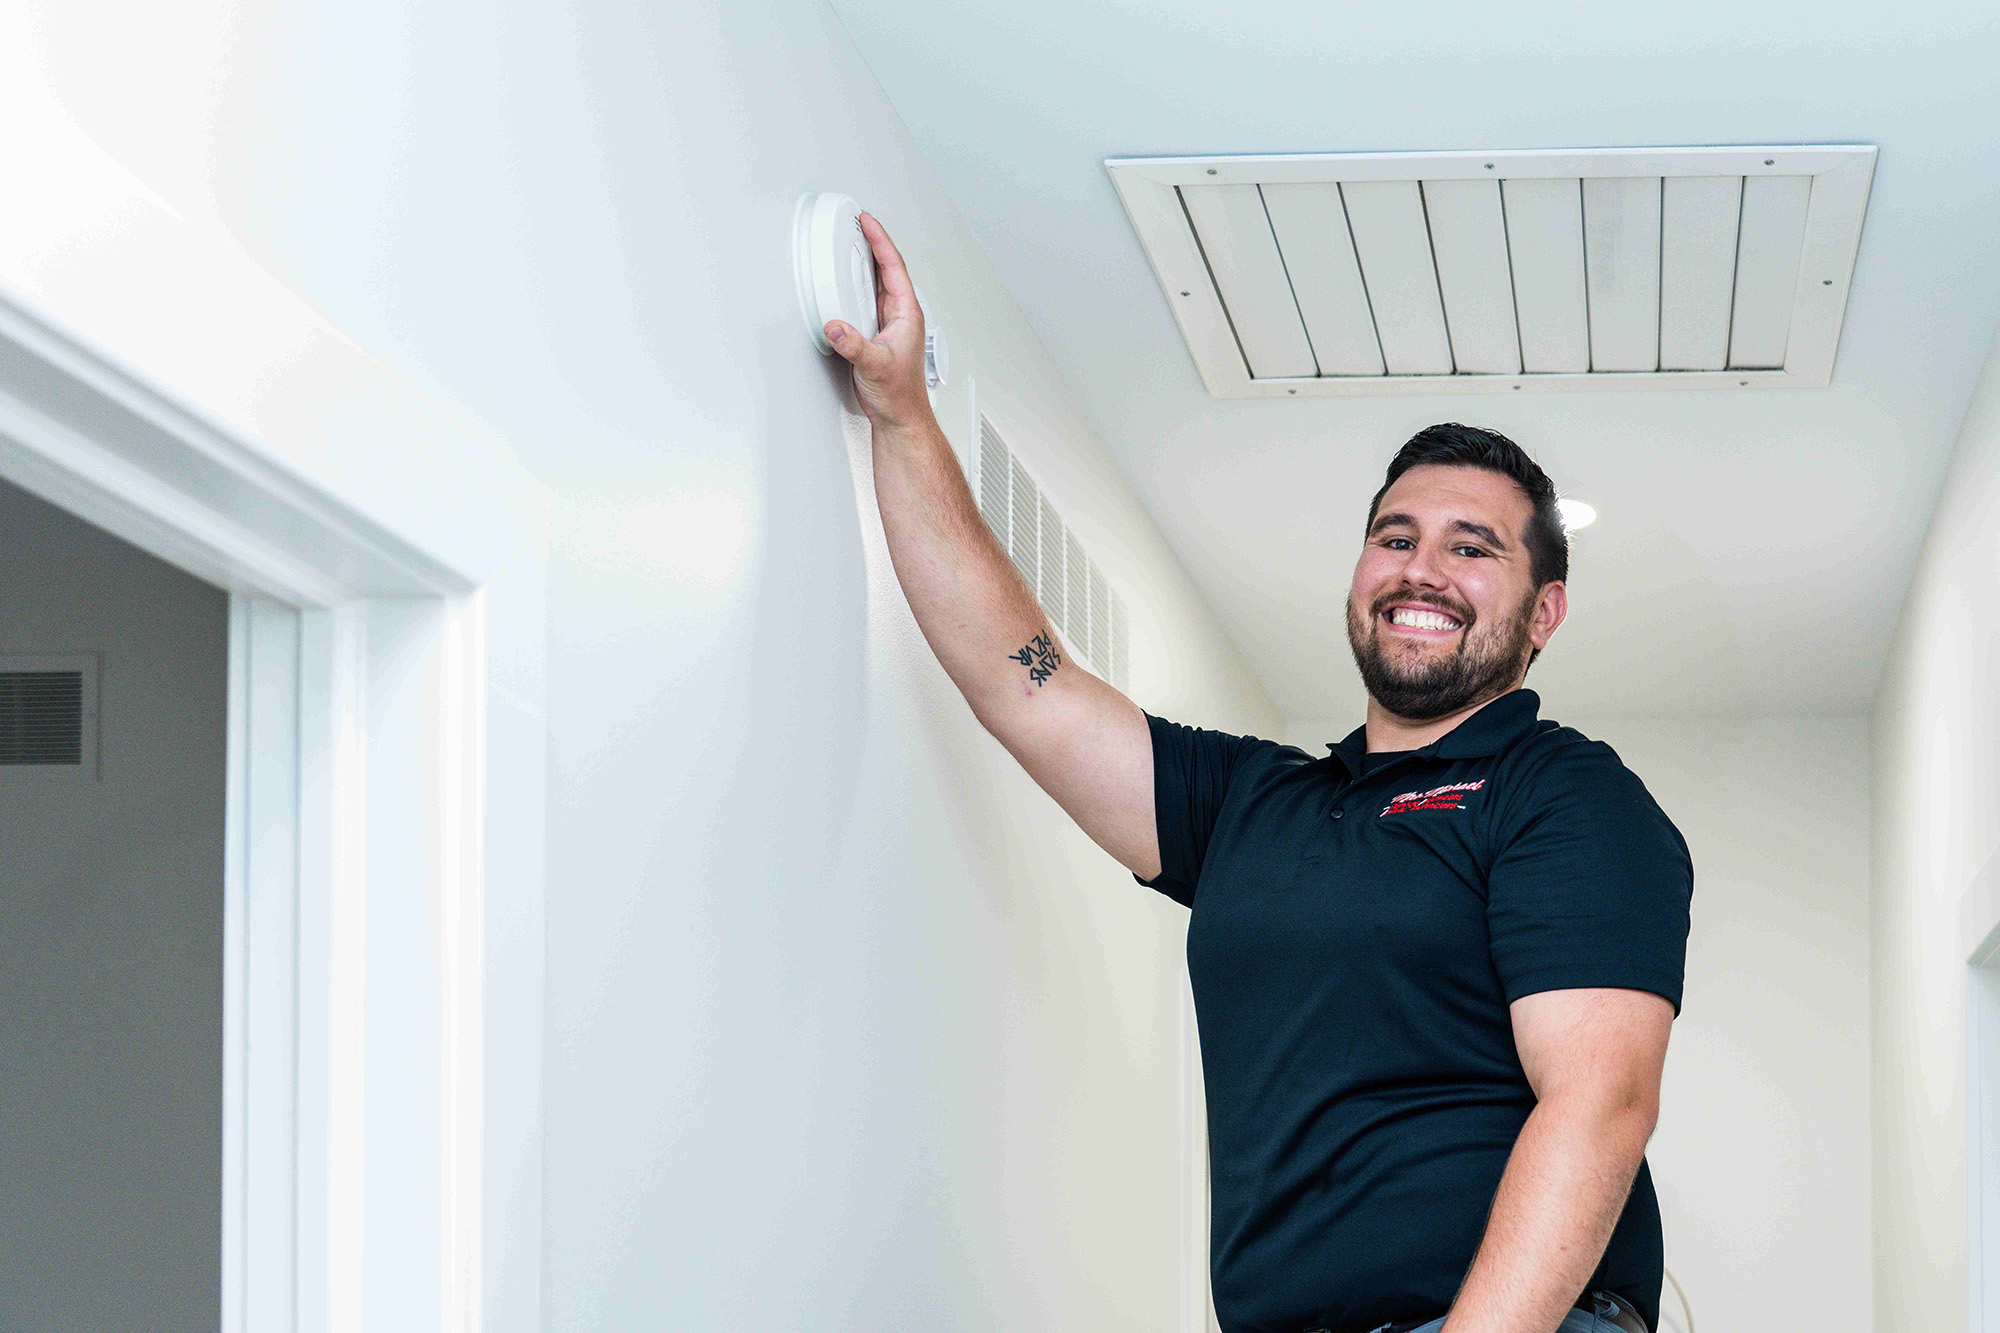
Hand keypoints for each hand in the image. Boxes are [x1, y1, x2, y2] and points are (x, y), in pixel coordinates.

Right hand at [824, 211, 931, 430]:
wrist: (900, 416)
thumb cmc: (899, 394)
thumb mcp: (874, 365)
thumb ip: (854, 345)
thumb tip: (836, 326)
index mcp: (907, 313)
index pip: (893, 267)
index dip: (880, 241)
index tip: (867, 221)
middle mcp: (900, 314)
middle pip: (886, 268)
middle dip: (872, 242)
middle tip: (857, 222)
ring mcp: (889, 322)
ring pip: (877, 282)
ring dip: (865, 261)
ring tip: (852, 241)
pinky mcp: (877, 331)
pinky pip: (867, 298)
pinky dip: (857, 283)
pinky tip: (846, 279)